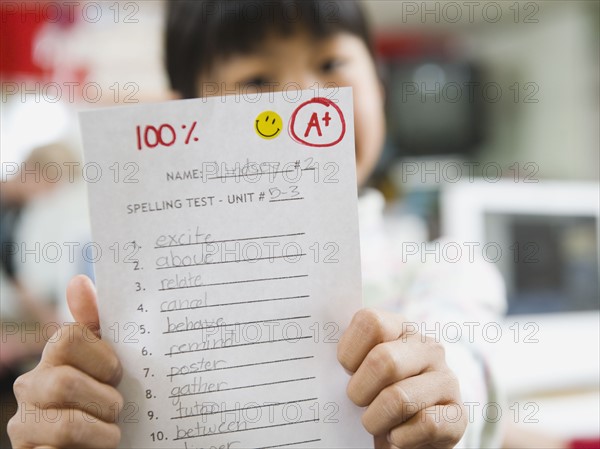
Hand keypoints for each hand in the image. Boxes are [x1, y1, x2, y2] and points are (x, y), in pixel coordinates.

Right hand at [8, 275, 123, 448]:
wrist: (94, 443)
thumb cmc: (104, 398)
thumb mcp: (107, 360)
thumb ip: (96, 323)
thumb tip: (79, 282)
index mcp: (52, 358)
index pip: (68, 337)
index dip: (102, 356)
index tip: (117, 373)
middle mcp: (30, 387)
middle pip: (66, 383)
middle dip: (105, 400)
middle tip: (117, 408)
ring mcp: (24, 424)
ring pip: (66, 425)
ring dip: (102, 432)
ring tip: (110, 433)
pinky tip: (94, 448)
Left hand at [338, 309, 466, 448]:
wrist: (408, 436)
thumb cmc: (373, 397)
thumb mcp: (360, 371)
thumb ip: (346, 359)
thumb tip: (313, 358)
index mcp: (399, 328)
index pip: (370, 321)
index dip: (349, 351)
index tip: (345, 371)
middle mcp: (428, 347)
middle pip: (383, 361)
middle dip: (359, 391)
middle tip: (357, 403)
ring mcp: (447, 379)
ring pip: (399, 398)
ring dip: (376, 420)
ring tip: (375, 424)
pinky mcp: (458, 414)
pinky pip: (424, 424)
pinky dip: (401, 438)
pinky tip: (397, 437)